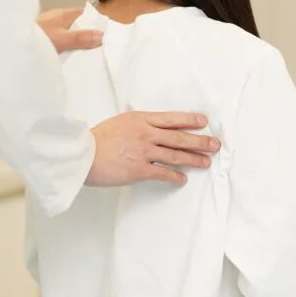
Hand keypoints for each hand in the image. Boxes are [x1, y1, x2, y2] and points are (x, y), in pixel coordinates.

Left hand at [38, 7, 102, 52]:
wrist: (12, 44)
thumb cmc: (36, 37)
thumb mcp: (62, 39)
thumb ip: (81, 38)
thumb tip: (100, 36)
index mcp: (64, 14)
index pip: (86, 15)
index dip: (96, 23)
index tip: (105, 35)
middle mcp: (58, 18)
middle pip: (79, 24)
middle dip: (87, 35)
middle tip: (97, 48)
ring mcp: (50, 26)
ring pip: (70, 32)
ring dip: (76, 42)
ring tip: (84, 54)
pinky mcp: (44, 36)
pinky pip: (61, 40)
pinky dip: (66, 46)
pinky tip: (68, 56)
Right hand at [87, 111, 220, 186]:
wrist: (80, 155)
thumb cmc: (96, 139)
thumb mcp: (119, 123)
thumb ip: (138, 125)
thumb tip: (154, 130)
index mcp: (140, 119)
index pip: (171, 118)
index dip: (190, 120)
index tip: (204, 122)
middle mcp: (145, 133)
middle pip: (179, 137)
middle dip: (200, 141)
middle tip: (215, 144)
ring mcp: (144, 152)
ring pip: (175, 155)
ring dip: (194, 159)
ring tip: (206, 162)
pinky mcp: (139, 170)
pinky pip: (163, 173)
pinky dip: (175, 176)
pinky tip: (183, 179)